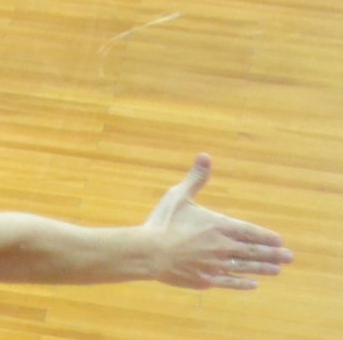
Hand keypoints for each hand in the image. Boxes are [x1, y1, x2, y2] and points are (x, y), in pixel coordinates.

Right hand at [146, 155, 290, 289]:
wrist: (149, 251)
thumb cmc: (163, 221)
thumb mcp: (179, 196)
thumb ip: (196, 178)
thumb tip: (206, 156)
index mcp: (218, 226)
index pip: (249, 232)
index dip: (265, 237)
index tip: (280, 241)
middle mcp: (222, 247)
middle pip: (253, 251)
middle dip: (273, 254)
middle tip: (290, 257)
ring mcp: (215, 265)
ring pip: (245, 268)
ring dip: (263, 269)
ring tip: (277, 270)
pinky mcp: (206, 280)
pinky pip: (230, 282)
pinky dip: (243, 283)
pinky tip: (253, 284)